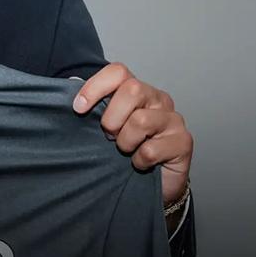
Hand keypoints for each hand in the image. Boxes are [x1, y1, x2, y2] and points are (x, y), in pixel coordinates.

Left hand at [72, 62, 192, 206]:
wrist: (155, 184)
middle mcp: (158, 99)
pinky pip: (151, 150)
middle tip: (109, 136)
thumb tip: (71, 83)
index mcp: (138, 90)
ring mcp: (173, 119)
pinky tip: (140, 163)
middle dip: (112, 117)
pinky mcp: (183, 142)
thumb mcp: (107, 125)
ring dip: (125, 142)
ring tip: (127, 150)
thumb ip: (92, 104)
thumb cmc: (129, 150)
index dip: (95, 87)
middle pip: (132, 89)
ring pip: (140, 120)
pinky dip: (138, 161)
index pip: (118, 72)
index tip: (78, 108)